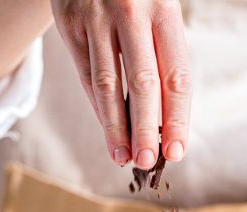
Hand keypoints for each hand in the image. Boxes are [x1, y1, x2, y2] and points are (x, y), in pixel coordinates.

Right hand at [51, 0, 191, 168]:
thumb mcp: (157, 7)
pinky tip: (108, 132)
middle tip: (148, 162)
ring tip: (123, 157)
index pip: (175, 74)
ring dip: (116, 126)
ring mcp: (96, 17)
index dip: (176, 116)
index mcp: (163, 7)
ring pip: (107, 83)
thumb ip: (162, 55)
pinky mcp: (70, 23)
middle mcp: (131, 11)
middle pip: (142, 82)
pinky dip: (98, 107)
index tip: (176, 150)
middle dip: (145, 129)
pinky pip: (86, 74)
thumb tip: (163, 121)